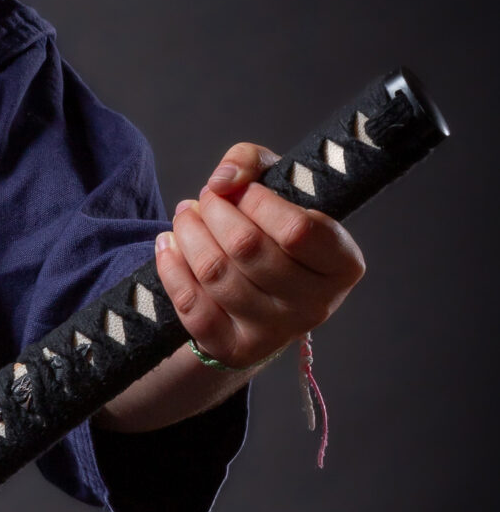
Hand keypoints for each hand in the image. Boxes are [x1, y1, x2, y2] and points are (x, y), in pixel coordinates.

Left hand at [153, 141, 365, 366]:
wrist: (263, 298)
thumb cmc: (275, 232)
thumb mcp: (278, 186)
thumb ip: (253, 163)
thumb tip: (222, 180)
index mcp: (342, 264)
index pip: (297, 230)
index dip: (257, 202)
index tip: (239, 189)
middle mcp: (316, 304)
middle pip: (248, 249)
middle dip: (213, 213)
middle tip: (202, 200)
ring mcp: (275, 332)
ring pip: (216, 275)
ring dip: (188, 236)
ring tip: (185, 217)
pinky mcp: (235, 349)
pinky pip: (193, 308)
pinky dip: (172, 270)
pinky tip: (169, 245)